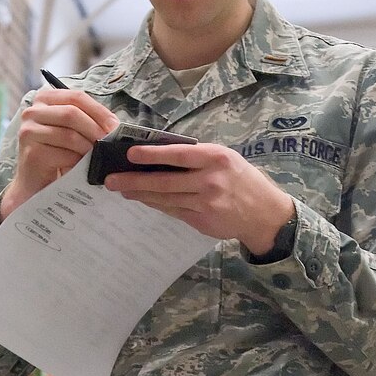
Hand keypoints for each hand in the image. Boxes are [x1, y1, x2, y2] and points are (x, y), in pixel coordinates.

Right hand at [0, 88, 119, 218]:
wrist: (35, 182)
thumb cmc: (55, 154)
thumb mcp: (70, 130)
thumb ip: (86, 121)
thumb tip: (114, 125)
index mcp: (44, 99)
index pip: (76, 97)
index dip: (99, 111)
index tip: (115, 126)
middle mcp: (32, 111)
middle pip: (71, 114)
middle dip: (95, 129)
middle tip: (109, 142)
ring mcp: (29, 132)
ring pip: (68, 135)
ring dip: (88, 147)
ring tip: (99, 156)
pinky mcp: (32, 153)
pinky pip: (64, 154)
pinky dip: (79, 161)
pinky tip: (85, 166)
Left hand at [106, 142, 296, 255]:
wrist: (264, 213)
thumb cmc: (241, 180)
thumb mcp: (225, 159)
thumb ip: (197, 157)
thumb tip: (160, 155)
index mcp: (216, 158)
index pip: (178, 155)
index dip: (152, 154)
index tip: (131, 154)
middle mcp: (210, 181)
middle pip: (165, 181)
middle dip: (135, 180)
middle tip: (112, 180)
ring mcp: (205, 203)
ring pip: (165, 198)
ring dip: (141, 194)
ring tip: (121, 189)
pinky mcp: (201, 221)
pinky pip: (173, 211)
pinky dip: (156, 204)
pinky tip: (143, 199)